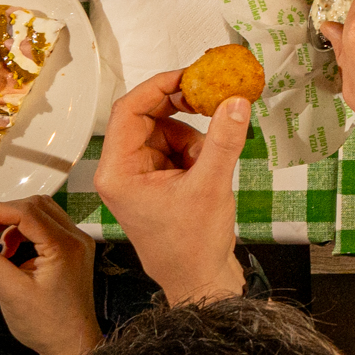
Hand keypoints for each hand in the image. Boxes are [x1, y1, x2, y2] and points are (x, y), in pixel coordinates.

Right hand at [0, 197, 103, 354]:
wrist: (72, 345)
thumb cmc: (49, 326)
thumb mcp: (10, 292)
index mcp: (65, 247)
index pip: (25, 212)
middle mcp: (75, 239)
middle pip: (33, 207)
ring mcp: (75, 244)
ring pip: (38, 214)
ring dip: (8, 222)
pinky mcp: (69, 251)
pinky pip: (42, 228)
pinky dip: (20, 232)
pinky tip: (5, 250)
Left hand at [93, 69, 254, 303]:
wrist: (198, 279)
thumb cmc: (191, 244)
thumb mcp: (210, 186)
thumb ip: (224, 139)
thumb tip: (236, 101)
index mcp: (118, 171)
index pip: (129, 110)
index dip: (160, 86)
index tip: (193, 75)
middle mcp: (122, 169)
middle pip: (148, 117)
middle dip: (183, 112)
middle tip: (214, 102)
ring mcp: (140, 174)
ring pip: (166, 130)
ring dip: (193, 136)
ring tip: (209, 162)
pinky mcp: (157, 180)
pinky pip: (176, 147)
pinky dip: (196, 150)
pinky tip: (207, 170)